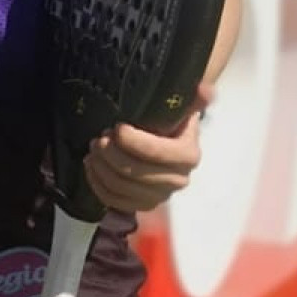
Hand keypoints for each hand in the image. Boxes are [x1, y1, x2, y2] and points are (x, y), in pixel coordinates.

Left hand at [83, 79, 215, 212]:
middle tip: (98, 138)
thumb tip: (205, 90)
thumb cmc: (172, 121)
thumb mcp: (184, 106)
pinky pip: (114, 201)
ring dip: (101, 167)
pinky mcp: (142, 205)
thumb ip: (196, 97)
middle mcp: (178, 180)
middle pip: (136, 173)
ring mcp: (159, 196)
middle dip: (111, 154)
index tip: (117, 127)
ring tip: (92, 148)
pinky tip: (91, 166)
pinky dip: (97, 184)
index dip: (134, 142)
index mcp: (189, 155)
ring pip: (122, 187)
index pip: (158, 153)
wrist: (168, 142)